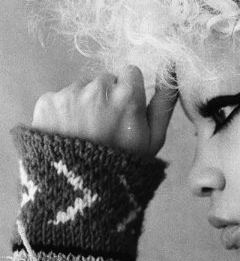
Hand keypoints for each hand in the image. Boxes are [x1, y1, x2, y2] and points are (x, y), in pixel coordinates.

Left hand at [31, 65, 177, 156]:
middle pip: (104, 81)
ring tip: (85, 135)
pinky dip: (62, 113)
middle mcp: (97, 88)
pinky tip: (67, 136)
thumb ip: (164, 103)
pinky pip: (58, 98)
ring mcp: (69, 94)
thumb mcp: (154, 140)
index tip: (125, 112)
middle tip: (104, 129)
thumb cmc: (124, 167)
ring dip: (83, 105)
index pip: (130, 73)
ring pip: (81, 89)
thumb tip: (171, 69)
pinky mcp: (47, 103)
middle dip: (106, 98)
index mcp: (127, 96)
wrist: (81, 191)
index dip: (129, 93)